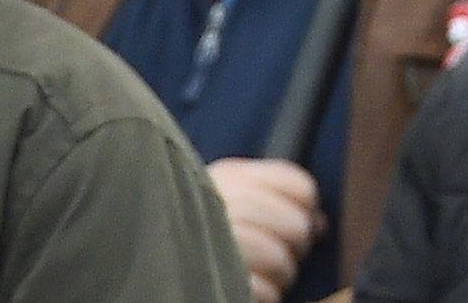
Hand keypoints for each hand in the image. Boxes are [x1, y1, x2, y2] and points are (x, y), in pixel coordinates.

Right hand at [209, 158, 321, 302]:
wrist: (147, 253)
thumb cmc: (196, 229)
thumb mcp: (231, 198)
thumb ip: (276, 199)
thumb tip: (320, 223)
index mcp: (229, 176)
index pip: (300, 187)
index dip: (304, 209)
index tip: (294, 220)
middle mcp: (222, 202)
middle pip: (296, 227)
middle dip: (292, 248)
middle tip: (269, 255)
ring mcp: (219, 240)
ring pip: (281, 262)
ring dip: (275, 277)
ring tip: (251, 273)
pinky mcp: (215, 276)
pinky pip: (262, 291)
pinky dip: (259, 294)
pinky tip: (239, 286)